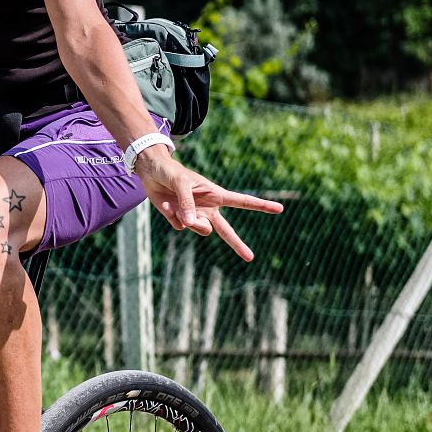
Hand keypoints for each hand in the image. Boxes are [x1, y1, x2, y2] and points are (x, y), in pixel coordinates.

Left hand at [133, 148, 283, 260]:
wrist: (151, 173)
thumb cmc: (171, 173)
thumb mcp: (181, 184)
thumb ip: (187, 204)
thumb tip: (190, 225)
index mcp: (216, 195)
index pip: (243, 202)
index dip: (261, 206)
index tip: (280, 209)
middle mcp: (208, 209)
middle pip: (226, 231)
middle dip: (238, 245)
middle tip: (251, 258)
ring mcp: (194, 216)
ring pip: (200, 230)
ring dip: (191, 221)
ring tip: (178, 205)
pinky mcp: (180, 220)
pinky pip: (179, 225)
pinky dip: (171, 215)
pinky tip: (166, 204)